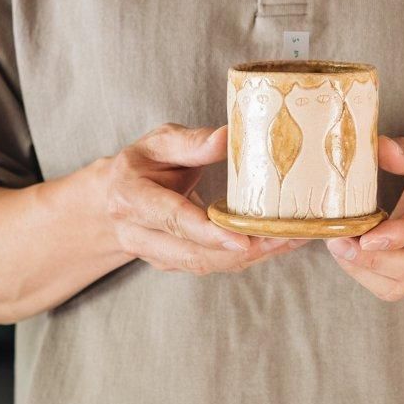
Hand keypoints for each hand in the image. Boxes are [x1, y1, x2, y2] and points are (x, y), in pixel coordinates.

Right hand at [106, 122, 303, 274]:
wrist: (113, 199)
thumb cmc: (140, 165)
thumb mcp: (159, 143)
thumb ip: (192, 142)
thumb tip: (229, 137)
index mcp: (131, 198)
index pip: (171, 219)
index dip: (206, 232)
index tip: (240, 238)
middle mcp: (139, 234)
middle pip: (194, 252)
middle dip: (242, 250)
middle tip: (284, 237)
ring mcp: (156, 255)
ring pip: (206, 264)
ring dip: (250, 257)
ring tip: (290, 239)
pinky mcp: (175, 264)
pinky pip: (213, 265)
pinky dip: (247, 257)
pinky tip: (276, 244)